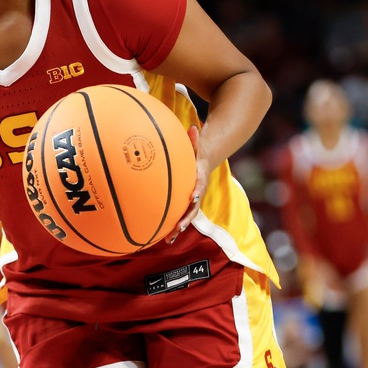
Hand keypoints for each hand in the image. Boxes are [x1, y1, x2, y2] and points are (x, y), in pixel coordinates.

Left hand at [166, 125, 208, 243]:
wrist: (204, 163)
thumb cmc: (197, 154)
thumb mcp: (197, 146)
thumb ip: (194, 139)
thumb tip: (192, 128)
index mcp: (200, 178)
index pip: (200, 185)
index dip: (197, 192)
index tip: (192, 198)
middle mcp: (198, 192)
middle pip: (194, 208)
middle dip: (187, 218)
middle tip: (179, 227)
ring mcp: (193, 200)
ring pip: (187, 216)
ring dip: (179, 227)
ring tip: (169, 239)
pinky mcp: (186, 205)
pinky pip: (180, 216)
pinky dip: (174, 226)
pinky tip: (163, 237)